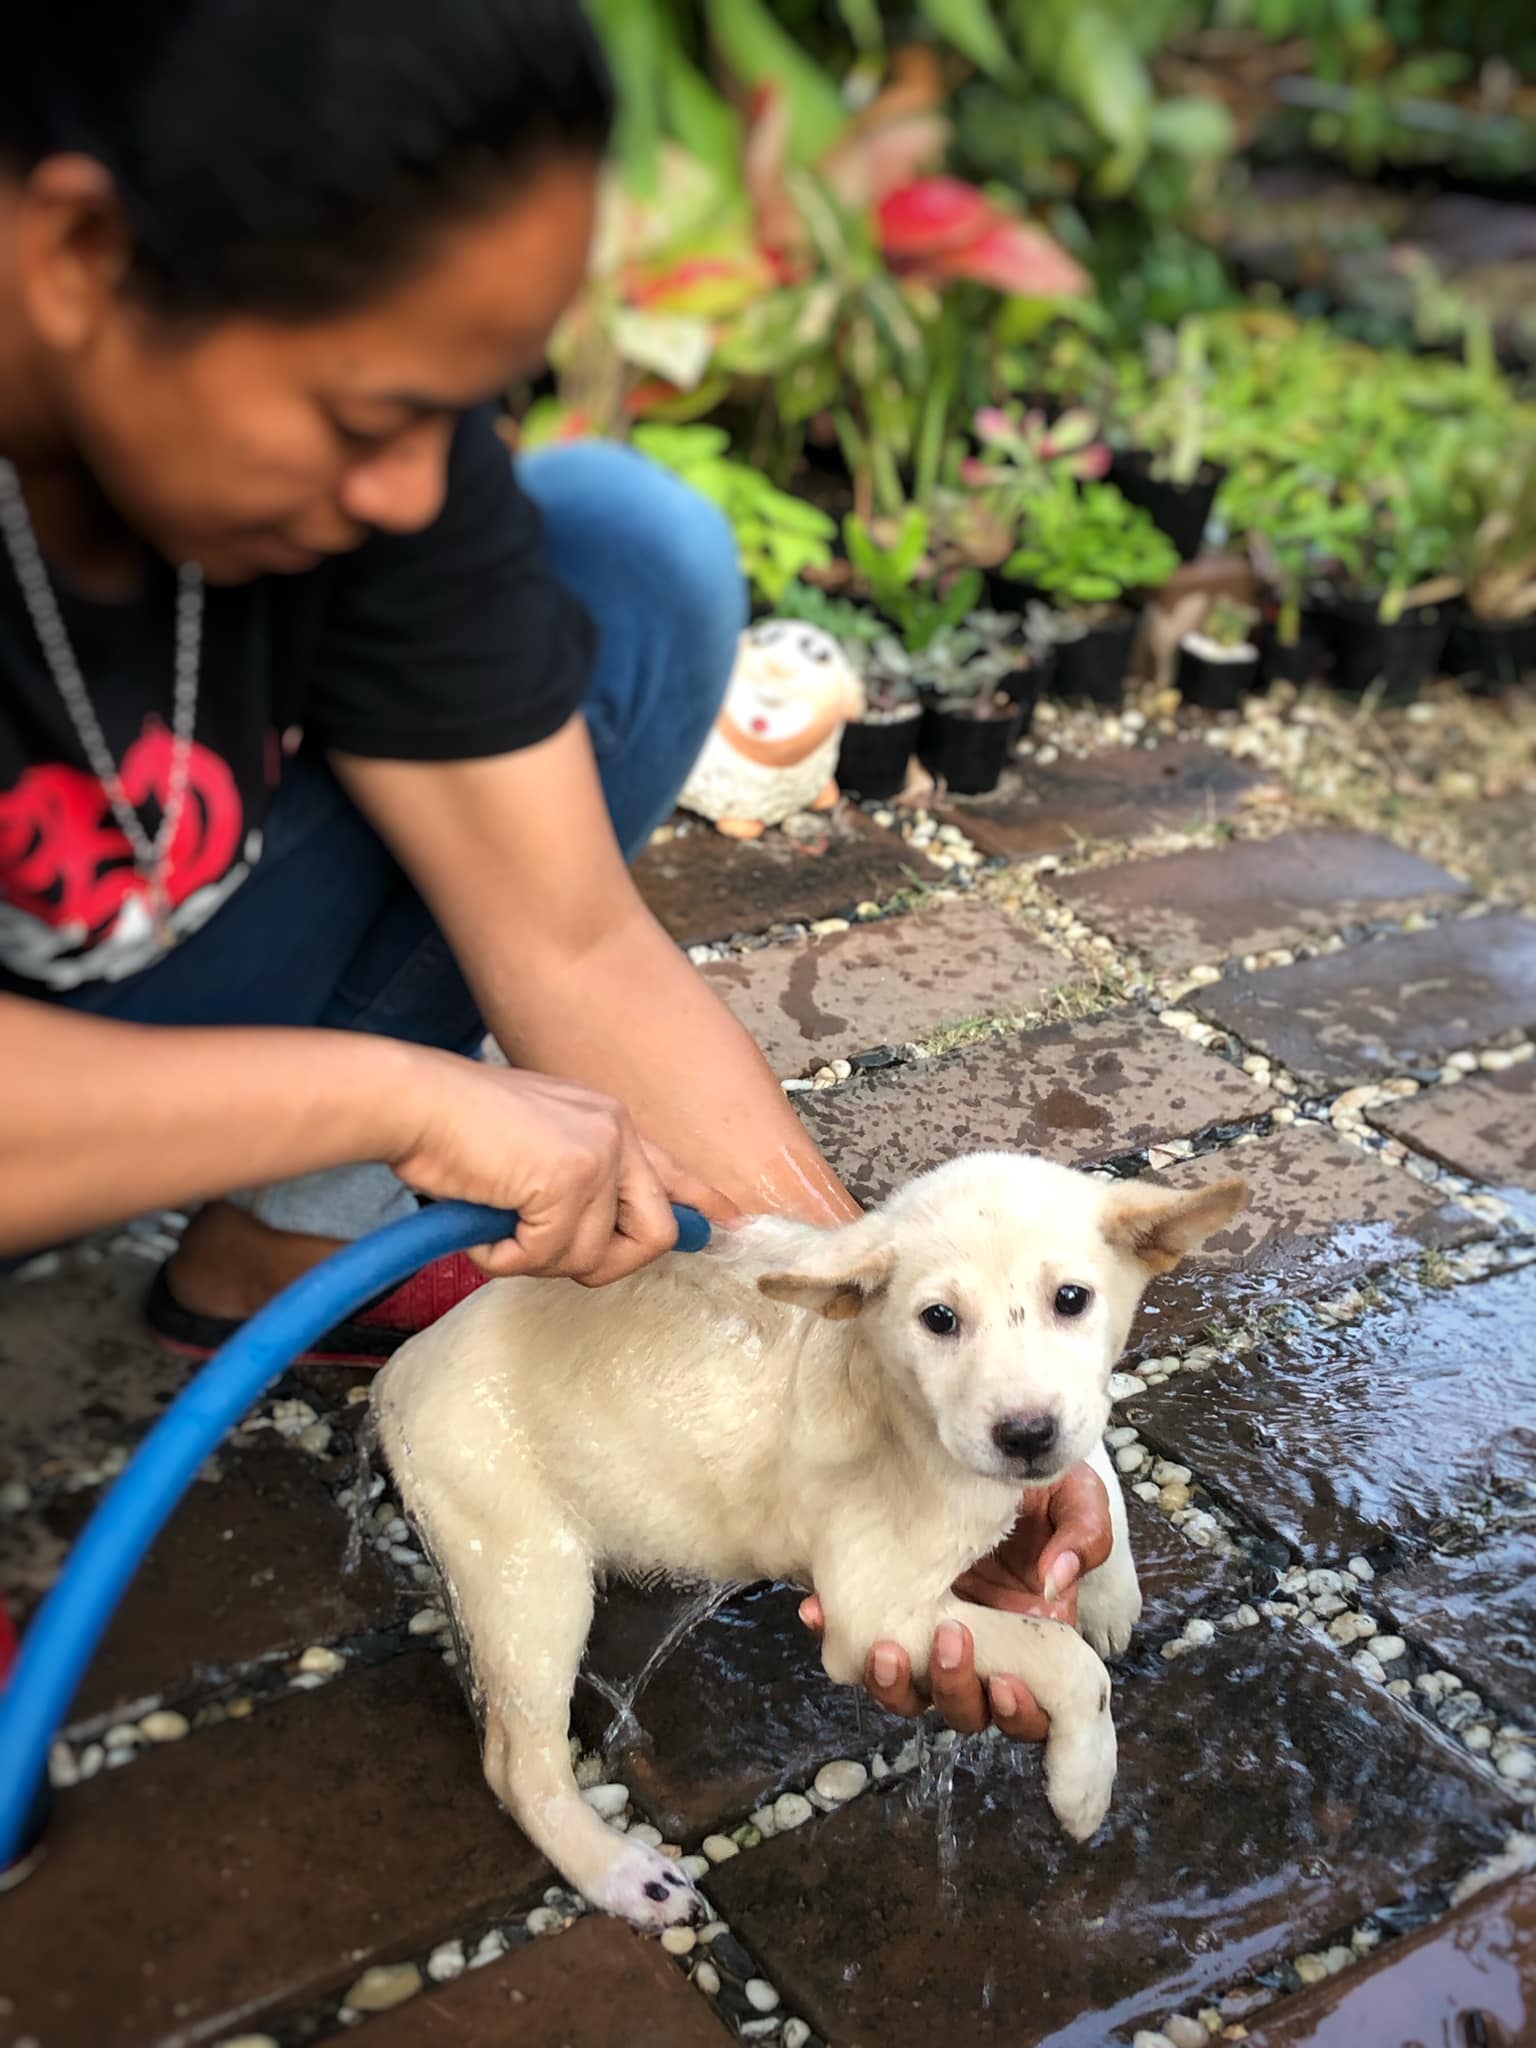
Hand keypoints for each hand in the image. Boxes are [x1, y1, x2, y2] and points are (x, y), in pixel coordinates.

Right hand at [388, 1051, 737, 1283]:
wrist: (414, 1102)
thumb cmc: (454, 1127)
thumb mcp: (532, 1145)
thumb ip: (573, 1181)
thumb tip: (596, 1240)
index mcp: (609, 1122)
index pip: (675, 1172)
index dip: (704, 1207)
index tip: (730, 1228)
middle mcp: (615, 1133)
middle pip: (656, 1234)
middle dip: (605, 1265)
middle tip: (546, 1256)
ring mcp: (597, 1155)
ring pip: (592, 1258)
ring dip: (535, 1261)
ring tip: (497, 1230)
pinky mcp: (567, 1179)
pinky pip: (547, 1257)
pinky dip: (506, 1258)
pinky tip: (484, 1229)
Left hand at [798, 1461, 1113, 1742]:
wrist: (978, 1449)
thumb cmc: (1034, 1479)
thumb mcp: (1072, 1496)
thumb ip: (1083, 1535)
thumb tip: (1054, 1581)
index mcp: (1035, 1637)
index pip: (1032, 1705)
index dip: (1021, 1712)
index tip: (1007, 1684)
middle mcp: (982, 1647)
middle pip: (967, 1709)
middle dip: (953, 1689)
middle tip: (947, 1640)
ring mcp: (929, 1630)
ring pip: (910, 1692)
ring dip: (894, 1683)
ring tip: (884, 1648)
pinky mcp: (886, 1604)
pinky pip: (855, 1638)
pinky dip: (835, 1631)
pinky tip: (817, 1608)